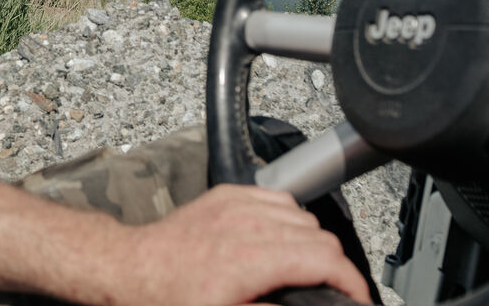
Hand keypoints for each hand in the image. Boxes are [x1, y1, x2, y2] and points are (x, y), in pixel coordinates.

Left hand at [114, 183, 370, 305]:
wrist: (131, 268)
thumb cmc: (169, 298)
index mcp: (252, 259)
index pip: (326, 259)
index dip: (352, 283)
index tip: (357, 298)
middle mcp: (248, 224)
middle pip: (321, 237)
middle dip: (333, 267)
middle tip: (331, 291)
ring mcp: (237, 203)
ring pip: (303, 216)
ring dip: (312, 243)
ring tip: (304, 270)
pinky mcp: (227, 193)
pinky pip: (278, 199)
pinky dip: (288, 220)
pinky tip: (279, 241)